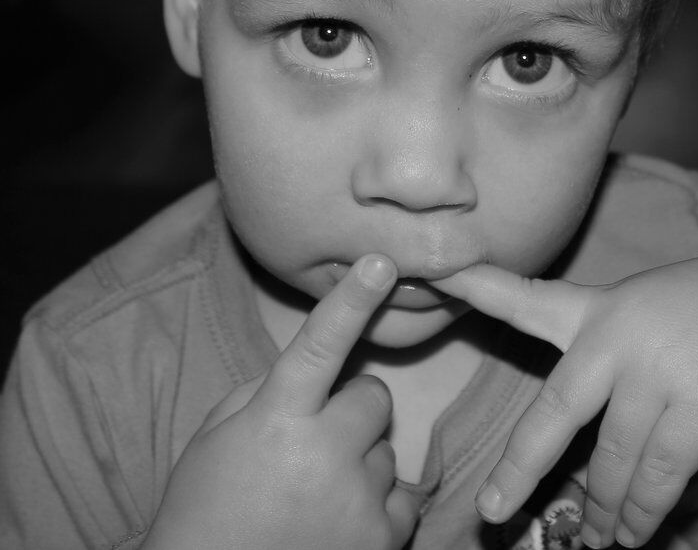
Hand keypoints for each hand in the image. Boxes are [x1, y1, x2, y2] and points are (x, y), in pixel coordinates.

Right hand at [143, 255, 419, 549]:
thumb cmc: (206, 506)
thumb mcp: (218, 435)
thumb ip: (270, 390)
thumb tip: (321, 363)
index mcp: (276, 419)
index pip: (320, 345)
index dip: (351, 300)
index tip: (381, 262)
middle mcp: (323, 455)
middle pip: (374, 396)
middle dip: (350, 409)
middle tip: (314, 441)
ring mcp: (356, 501)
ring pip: (386, 447)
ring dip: (359, 460)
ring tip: (315, 492)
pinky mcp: (381, 541)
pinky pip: (404, 494)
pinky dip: (378, 503)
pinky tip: (339, 518)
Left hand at [436, 247, 697, 548]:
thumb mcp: (642, 307)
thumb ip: (604, 354)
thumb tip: (590, 449)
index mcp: (594, 309)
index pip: (523, 297)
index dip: (473, 286)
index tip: (427, 272)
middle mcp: (614, 337)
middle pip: (553, 416)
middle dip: (520, 469)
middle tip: (492, 511)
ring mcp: (654, 371)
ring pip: (613, 465)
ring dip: (607, 512)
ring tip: (600, 539)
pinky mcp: (696, 407)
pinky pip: (657, 480)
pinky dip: (645, 514)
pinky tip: (636, 532)